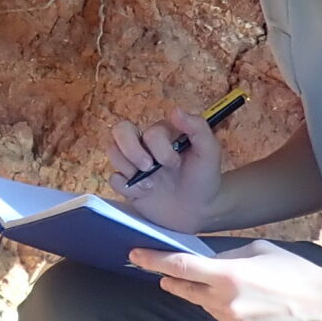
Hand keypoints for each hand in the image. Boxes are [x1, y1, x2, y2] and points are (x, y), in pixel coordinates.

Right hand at [108, 105, 224, 234]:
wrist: (199, 209)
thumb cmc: (204, 177)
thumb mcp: (209, 151)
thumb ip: (197, 127)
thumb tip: (174, 110)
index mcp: (162, 134)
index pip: (150, 132)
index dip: (160, 148)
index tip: (175, 163)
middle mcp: (144, 145)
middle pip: (120, 130)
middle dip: (132, 150)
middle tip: (148, 167)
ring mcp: (134, 164)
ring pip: (112, 152)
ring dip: (129, 169)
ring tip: (150, 185)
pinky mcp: (127, 184)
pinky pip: (113, 179)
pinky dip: (125, 187)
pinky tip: (143, 193)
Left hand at [128, 241, 321, 320]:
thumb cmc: (297, 273)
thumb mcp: (261, 251)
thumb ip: (229, 257)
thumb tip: (207, 262)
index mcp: (228, 276)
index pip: (179, 268)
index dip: (153, 261)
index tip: (135, 256)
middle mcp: (225, 304)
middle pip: (187, 291)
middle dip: (176, 282)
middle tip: (168, 276)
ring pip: (210, 309)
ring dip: (214, 299)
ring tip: (246, 291)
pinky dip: (234, 314)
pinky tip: (259, 310)